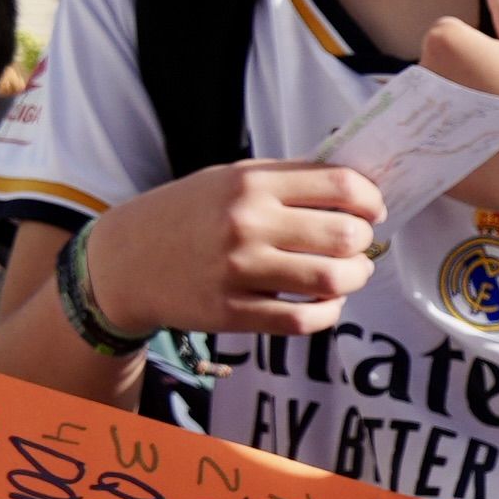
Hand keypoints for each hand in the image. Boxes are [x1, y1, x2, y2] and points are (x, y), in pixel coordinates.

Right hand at [83, 162, 384, 336]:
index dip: (371, 199)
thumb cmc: (187, 215)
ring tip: (349, 274)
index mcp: (250, 183)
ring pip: (332, 280)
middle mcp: (245, 224)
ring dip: (354, 278)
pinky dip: (327, 312)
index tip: (374, 210)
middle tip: (359, 245)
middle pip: (344, 236)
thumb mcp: (230, 179)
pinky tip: (325, 302)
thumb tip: (355, 189)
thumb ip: (287, 181)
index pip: (339, 185)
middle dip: (364, 242)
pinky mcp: (231, 311)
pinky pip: (302, 319)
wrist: (124, 261)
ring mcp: (238, 270)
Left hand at [428, 0, 498, 232]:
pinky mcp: (422, 159)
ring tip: (491, 137)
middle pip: (433, 72)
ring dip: (449, 117)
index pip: (448, 37)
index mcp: (444, 41)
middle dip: (458, 85)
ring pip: (427, 108)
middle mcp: (421, 76)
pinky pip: (425, 146)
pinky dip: (442, 150)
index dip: (476, 56)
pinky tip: (478, 159)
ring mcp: (416, 120)